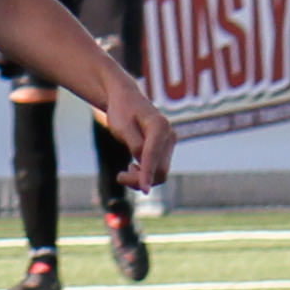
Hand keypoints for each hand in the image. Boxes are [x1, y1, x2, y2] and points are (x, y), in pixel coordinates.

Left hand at [93, 68, 176, 190]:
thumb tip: (143, 163)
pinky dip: (146, 174)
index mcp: (159, 125)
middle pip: (160, 169)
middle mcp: (169, 134)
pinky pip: (159, 169)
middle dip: (140, 179)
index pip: (153, 155)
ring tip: (124, 173)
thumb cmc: (121, 111)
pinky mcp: (166, 149)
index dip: (147, 173)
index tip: (144, 191)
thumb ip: (134, 145)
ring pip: (161, 172)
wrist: (126, 99)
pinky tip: (132, 167)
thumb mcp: (122, 128)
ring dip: (142, 178)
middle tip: (119, 176)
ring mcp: (170, 142)